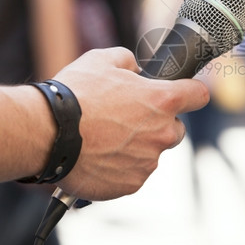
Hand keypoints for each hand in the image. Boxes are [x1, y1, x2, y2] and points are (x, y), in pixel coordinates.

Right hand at [53, 47, 208, 199]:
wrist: (47, 133)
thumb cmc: (74, 94)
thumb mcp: (102, 60)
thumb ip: (127, 61)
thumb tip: (133, 68)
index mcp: (162, 100)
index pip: (198, 95)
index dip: (192, 93)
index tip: (188, 95)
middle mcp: (162, 133)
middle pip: (174, 129)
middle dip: (157, 124)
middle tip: (126, 119)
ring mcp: (147, 162)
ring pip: (151, 153)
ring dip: (135, 147)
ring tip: (103, 139)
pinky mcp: (131, 184)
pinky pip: (132, 175)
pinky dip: (119, 168)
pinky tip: (98, 156)